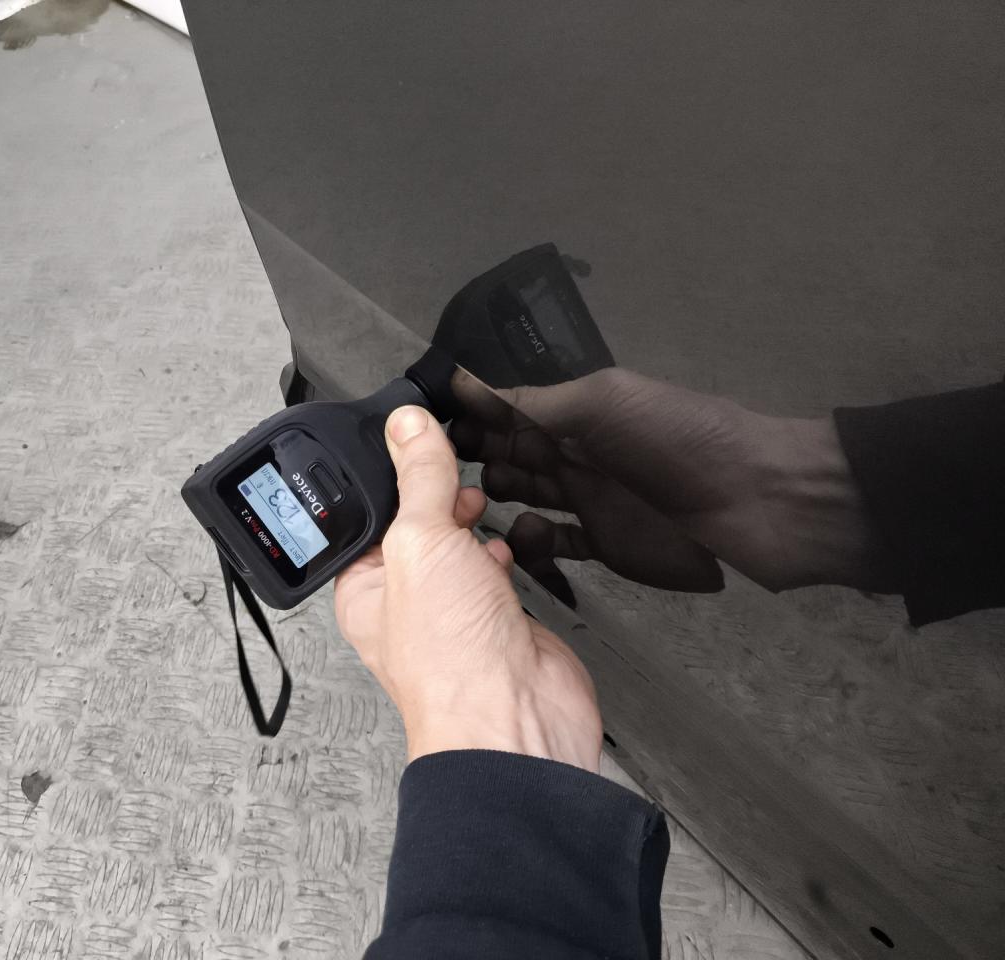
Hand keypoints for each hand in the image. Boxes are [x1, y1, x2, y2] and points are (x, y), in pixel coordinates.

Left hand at [334, 405, 601, 771]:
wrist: (517, 717)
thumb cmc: (450, 660)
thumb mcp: (421, 543)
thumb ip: (418, 479)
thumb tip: (406, 424)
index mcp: (363, 587)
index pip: (369, 516)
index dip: (388, 477)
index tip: (409, 438)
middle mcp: (405, 601)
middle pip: (416, 527)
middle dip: (433, 495)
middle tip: (448, 468)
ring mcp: (455, 611)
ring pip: (457, 548)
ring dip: (467, 522)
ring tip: (475, 499)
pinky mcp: (500, 619)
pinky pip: (494, 571)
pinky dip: (501, 551)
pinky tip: (505, 544)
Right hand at [450, 368, 894, 598]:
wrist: (765, 502)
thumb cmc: (685, 441)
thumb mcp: (607, 405)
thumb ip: (539, 403)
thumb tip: (472, 388)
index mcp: (578, 413)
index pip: (508, 410)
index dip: (467, 415)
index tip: (419, 423)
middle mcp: (578, 453)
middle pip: (510, 456)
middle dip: (470, 459)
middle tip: (429, 474)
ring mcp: (593, 502)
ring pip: (525, 499)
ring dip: (492, 502)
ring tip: (463, 510)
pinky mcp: (609, 547)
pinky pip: (557, 545)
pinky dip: (531, 543)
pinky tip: (518, 539)